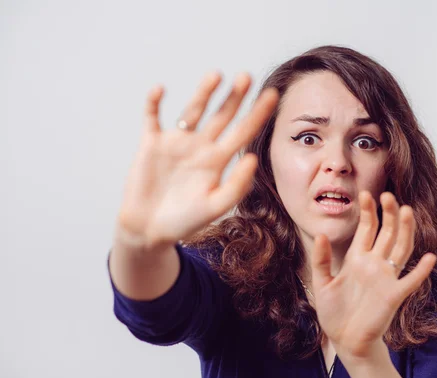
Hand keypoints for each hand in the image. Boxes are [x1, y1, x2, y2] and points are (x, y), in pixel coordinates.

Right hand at [116, 72, 278, 248]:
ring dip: (203, 93)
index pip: (243, 131)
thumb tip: (253, 158)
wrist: (149, 229)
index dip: (258, 114)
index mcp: (218, 160)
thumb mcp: (215, 207)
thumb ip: (236, 185)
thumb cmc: (183, 221)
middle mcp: (200, 146)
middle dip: (234, 97)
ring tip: (216, 75)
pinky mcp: (151, 143)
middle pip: (222, 115)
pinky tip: (160, 89)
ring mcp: (176, 142)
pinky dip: (154, 103)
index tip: (273, 95)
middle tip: (247, 77)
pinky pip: (152, 117)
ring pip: (192, 111)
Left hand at [310, 191, 436, 363]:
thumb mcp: (322, 283)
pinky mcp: (394, 296)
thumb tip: (321, 234)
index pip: (367, 229)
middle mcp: (375, 264)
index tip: (366, 194)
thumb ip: (322, 260)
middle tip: (387, 195)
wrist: (345, 340)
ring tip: (406, 211)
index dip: (368, 212)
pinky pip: (410, 281)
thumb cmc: (335, 313)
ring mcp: (386, 278)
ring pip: (401, 249)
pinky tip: (429, 258)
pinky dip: (421, 271)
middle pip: (387, 233)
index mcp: (358, 259)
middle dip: (388, 214)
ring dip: (405, 231)